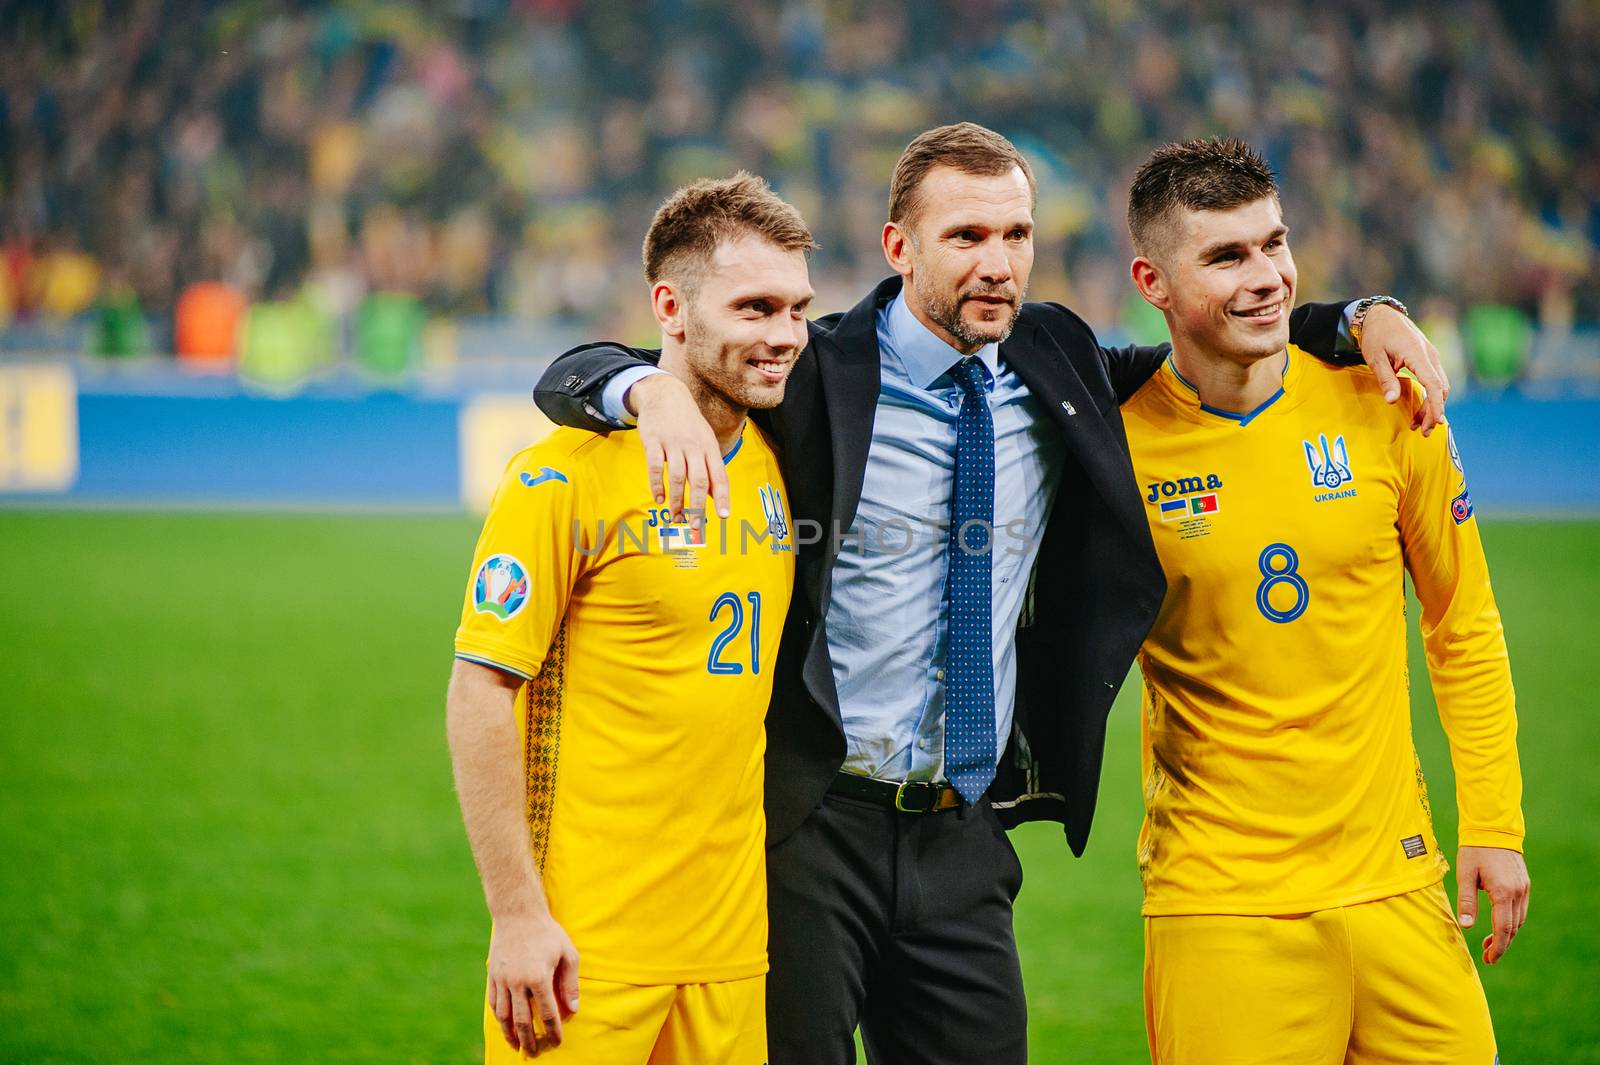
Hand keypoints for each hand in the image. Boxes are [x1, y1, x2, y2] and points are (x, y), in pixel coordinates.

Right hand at [487, 913, 579, 1056]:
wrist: (517, 914)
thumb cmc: (547, 932)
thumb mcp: (568, 953)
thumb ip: (570, 983)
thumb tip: (573, 1009)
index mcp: (539, 977)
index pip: (547, 1013)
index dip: (553, 1031)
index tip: (557, 1041)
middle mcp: (517, 982)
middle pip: (522, 1021)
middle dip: (529, 1040)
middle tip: (534, 1052)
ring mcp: (502, 979)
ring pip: (504, 1015)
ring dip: (510, 1034)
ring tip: (517, 1045)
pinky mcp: (492, 975)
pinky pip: (493, 1002)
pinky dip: (498, 1017)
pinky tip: (504, 1025)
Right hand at [628, 374, 730, 522]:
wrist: (666, 394)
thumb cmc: (688, 424)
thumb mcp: (705, 441)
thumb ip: (710, 467)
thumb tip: (714, 497)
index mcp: (709, 448)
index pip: (719, 475)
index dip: (722, 497)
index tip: (723, 516)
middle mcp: (694, 446)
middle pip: (698, 479)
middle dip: (697, 506)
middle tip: (695, 527)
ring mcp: (673, 443)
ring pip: (677, 476)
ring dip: (676, 500)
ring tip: (676, 517)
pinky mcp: (653, 441)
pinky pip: (655, 466)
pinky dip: (656, 485)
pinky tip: (658, 499)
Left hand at [1356, 304, 1448, 435]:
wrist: (1380, 315)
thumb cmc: (1375, 335)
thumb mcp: (1375, 357)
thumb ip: (1385, 378)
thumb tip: (1392, 401)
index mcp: (1418, 354)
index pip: (1433, 383)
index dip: (1436, 404)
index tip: (1436, 421)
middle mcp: (1430, 355)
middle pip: (1441, 388)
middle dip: (1434, 411)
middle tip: (1421, 431)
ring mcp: (1431, 356)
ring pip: (1439, 386)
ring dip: (1431, 405)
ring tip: (1417, 424)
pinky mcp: (1428, 359)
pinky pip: (1434, 380)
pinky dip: (1429, 396)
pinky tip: (1418, 409)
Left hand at [1456, 845, 1529, 964]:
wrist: (1492, 829)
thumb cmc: (1474, 851)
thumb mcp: (1465, 875)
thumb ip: (1466, 901)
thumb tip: (1467, 926)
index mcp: (1503, 892)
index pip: (1503, 928)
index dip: (1498, 947)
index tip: (1489, 959)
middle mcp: (1518, 892)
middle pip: (1513, 927)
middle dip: (1501, 944)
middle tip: (1487, 956)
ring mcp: (1524, 888)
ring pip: (1519, 920)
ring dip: (1507, 934)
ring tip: (1489, 943)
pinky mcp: (1524, 883)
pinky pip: (1520, 909)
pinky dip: (1511, 921)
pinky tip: (1499, 924)